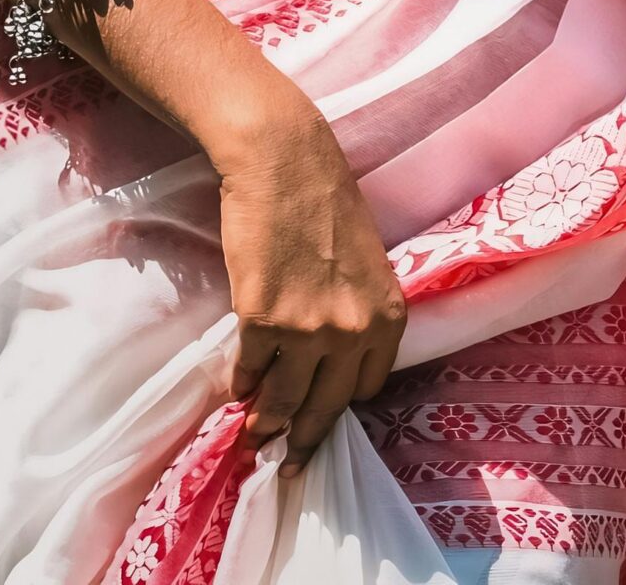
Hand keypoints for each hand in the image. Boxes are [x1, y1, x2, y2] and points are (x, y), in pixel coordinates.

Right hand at [213, 98, 405, 466]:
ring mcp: (307, 329)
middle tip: (289, 463)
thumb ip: (357, 310)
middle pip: (327, 407)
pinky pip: (249, 371)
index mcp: (387, 314)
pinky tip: (238, 387)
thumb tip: (333, 355)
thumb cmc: (326, 201)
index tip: (326, 414)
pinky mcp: (261, 321)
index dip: (343, 403)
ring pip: (284, 400)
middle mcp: (353, 330)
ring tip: (254, 436)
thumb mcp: (364, 261)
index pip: (369, 387)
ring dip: (266, 423)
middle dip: (305, 440)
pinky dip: (241, 384)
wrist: (285, 161)